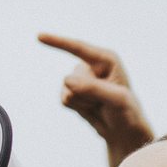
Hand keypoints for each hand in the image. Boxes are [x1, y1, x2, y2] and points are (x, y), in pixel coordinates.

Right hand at [38, 34, 155, 166]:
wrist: (123, 130)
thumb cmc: (126, 111)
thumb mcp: (116, 100)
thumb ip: (92, 89)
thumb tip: (67, 80)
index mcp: (106, 59)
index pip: (78, 48)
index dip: (58, 42)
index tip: (39, 36)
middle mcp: (91, 65)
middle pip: (73, 78)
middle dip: (87, 95)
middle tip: (104, 101)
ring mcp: (81, 78)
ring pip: (67, 91)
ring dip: (82, 103)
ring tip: (99, 105)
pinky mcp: (73, 92)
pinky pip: (64, 100)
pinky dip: (77, 108)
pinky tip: (90, 108)